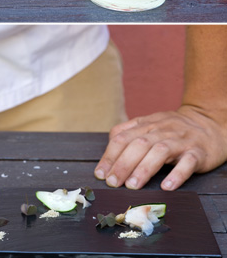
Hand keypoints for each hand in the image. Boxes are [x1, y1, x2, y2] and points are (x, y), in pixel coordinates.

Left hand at [95, 105, 226, 190]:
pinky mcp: (198, 152)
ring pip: (160, 151)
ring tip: (132, 185)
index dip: (110, 155)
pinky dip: (177, 174)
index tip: (101, 173)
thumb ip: (129, 133)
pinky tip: (167, 186)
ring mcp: (180, 140)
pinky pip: (188, 162)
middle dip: (123, 163)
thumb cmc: (174, 128)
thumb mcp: (150, 124)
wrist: (208, 122)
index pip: (123, 136)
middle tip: (112, 182)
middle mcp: (162, 130)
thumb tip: (108, 153)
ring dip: (144, 168)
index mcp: (147, 124)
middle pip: (139, 144)